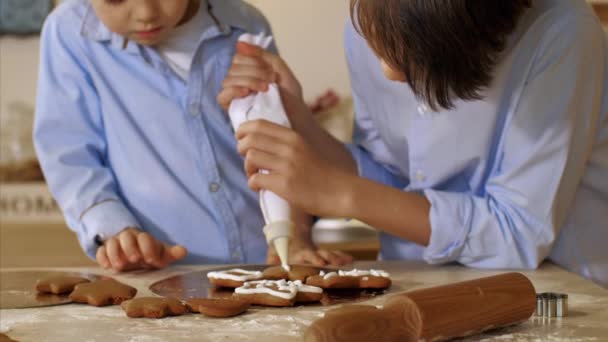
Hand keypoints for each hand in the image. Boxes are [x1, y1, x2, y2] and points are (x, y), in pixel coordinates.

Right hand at [96, 227, 187, 271]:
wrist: (134, 253)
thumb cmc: (150, 254)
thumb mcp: (161, 254)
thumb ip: (172, 253)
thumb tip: (184, 251)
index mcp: (144, 238)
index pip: (145, 238)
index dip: (148, 247)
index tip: (152, 260)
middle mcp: (129, 238)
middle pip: (126, 237)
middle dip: (130, 247)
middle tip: (135, 260)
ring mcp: (115, 244)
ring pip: (111, 243)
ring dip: (115, 254)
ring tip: (120, 267)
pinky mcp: (105, 253)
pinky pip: (100, 252)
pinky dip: (103, 258)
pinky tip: (107, 267)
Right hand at [217, 42, 311, 129]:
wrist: (297, 123)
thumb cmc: (291, 100)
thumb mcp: (281, 71)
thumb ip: (263, 55)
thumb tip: (239, 43)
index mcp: (251, 72)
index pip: (239, 57)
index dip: (254, 61)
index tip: (272, 72)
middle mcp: (240, 83)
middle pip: (234, 67)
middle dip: (254, 71)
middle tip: (271, 82)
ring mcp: (235, 97)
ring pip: (228, 79)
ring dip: (248, 80)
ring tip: (265, 89)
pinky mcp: (232, 111)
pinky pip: (221, 97)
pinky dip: (233, 91)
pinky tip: (247, 93)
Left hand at [236, 120, 354, 217]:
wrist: (341, 192)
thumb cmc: (322, 173)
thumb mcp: (305, 148)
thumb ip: (286, 143)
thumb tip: (260, 141)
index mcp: (293, 137)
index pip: (258, 124)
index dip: (243, 131)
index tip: (242, 139)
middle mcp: (289, 147)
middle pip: (250, 139)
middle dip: (241, 149)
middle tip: (248, 161)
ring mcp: (287, 166)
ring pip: (250, 158)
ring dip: (247, 168)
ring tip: (255, 175)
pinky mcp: (285, 184)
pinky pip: (255, 180)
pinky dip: (253, 184)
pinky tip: (261, 188)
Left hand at [267, 240, 353, 266]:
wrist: (289, 233)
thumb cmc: (281, 246)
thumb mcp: (274, 250)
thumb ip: (272, 259)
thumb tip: (269, 265)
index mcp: (299, 251)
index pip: (307, 255)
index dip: (314, 258)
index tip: (321, 262)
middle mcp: (310, 251)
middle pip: (321, 254)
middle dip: (330, 258)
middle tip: (338, 263)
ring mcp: (317, 252)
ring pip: (329, 254)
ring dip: (338, 257)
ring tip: (348, 261)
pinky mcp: (322, 254)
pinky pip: (334, 255)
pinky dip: (342, 256)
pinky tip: (350, 259)